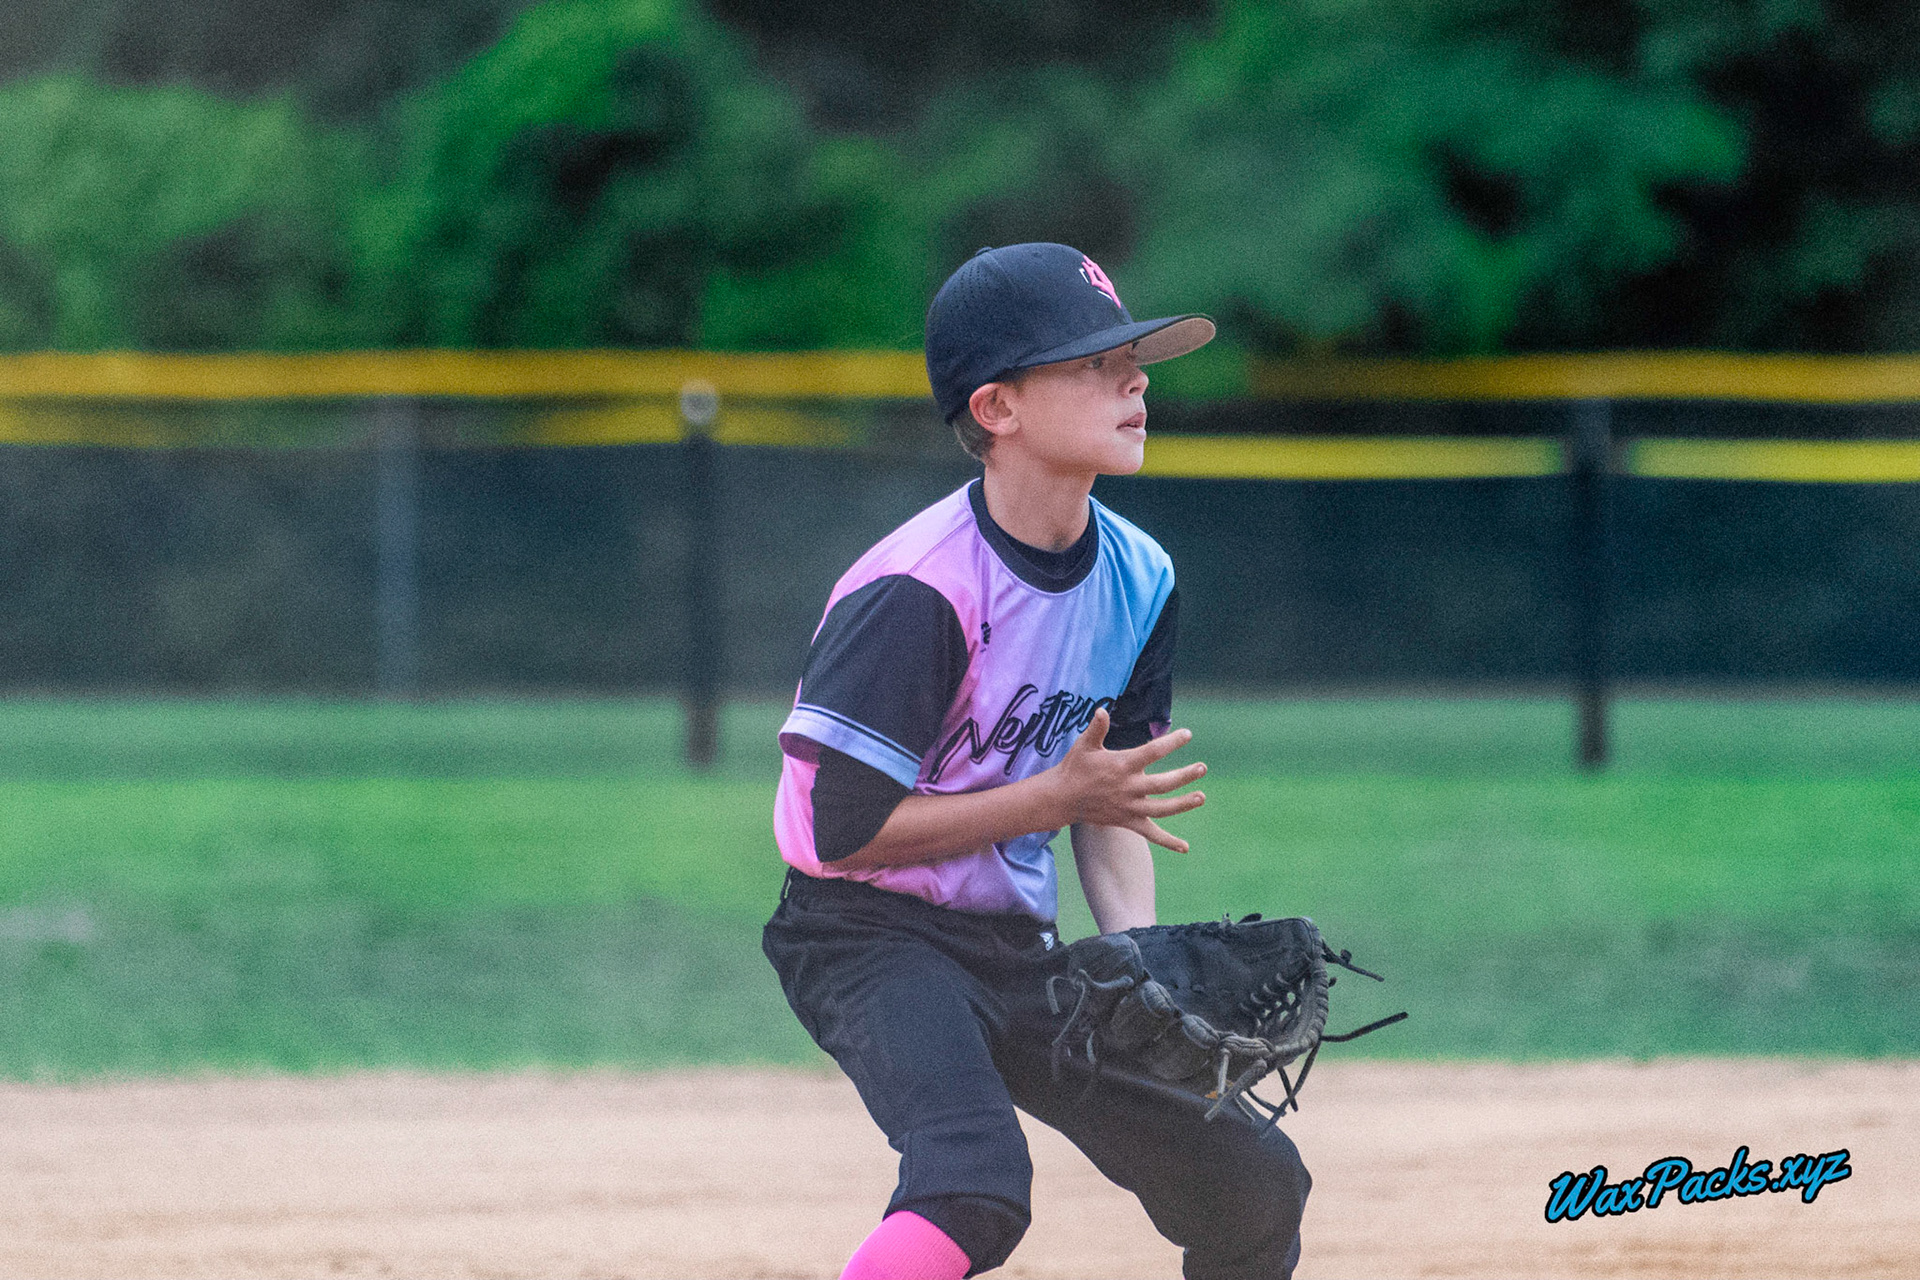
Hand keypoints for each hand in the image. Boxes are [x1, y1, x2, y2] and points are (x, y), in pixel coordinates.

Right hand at [1045, 707, 1205, 852]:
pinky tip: (1185, 847)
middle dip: (1185, 776)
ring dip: (1183, 804)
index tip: (1188, 735)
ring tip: (1201, 797)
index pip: (1152, 752)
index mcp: (1122, 765)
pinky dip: (1168, 841)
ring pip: (1162, 809)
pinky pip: (1150, 834)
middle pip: (1163, 783)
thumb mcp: (1084, 746)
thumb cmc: (1075, 768)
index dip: (1171, 743)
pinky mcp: (1127, 822)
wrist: (1062, 799)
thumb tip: (1102, 710)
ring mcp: (1129, 807)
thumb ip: (1096, 729)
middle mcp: (1128, 788)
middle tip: (1202, 768)